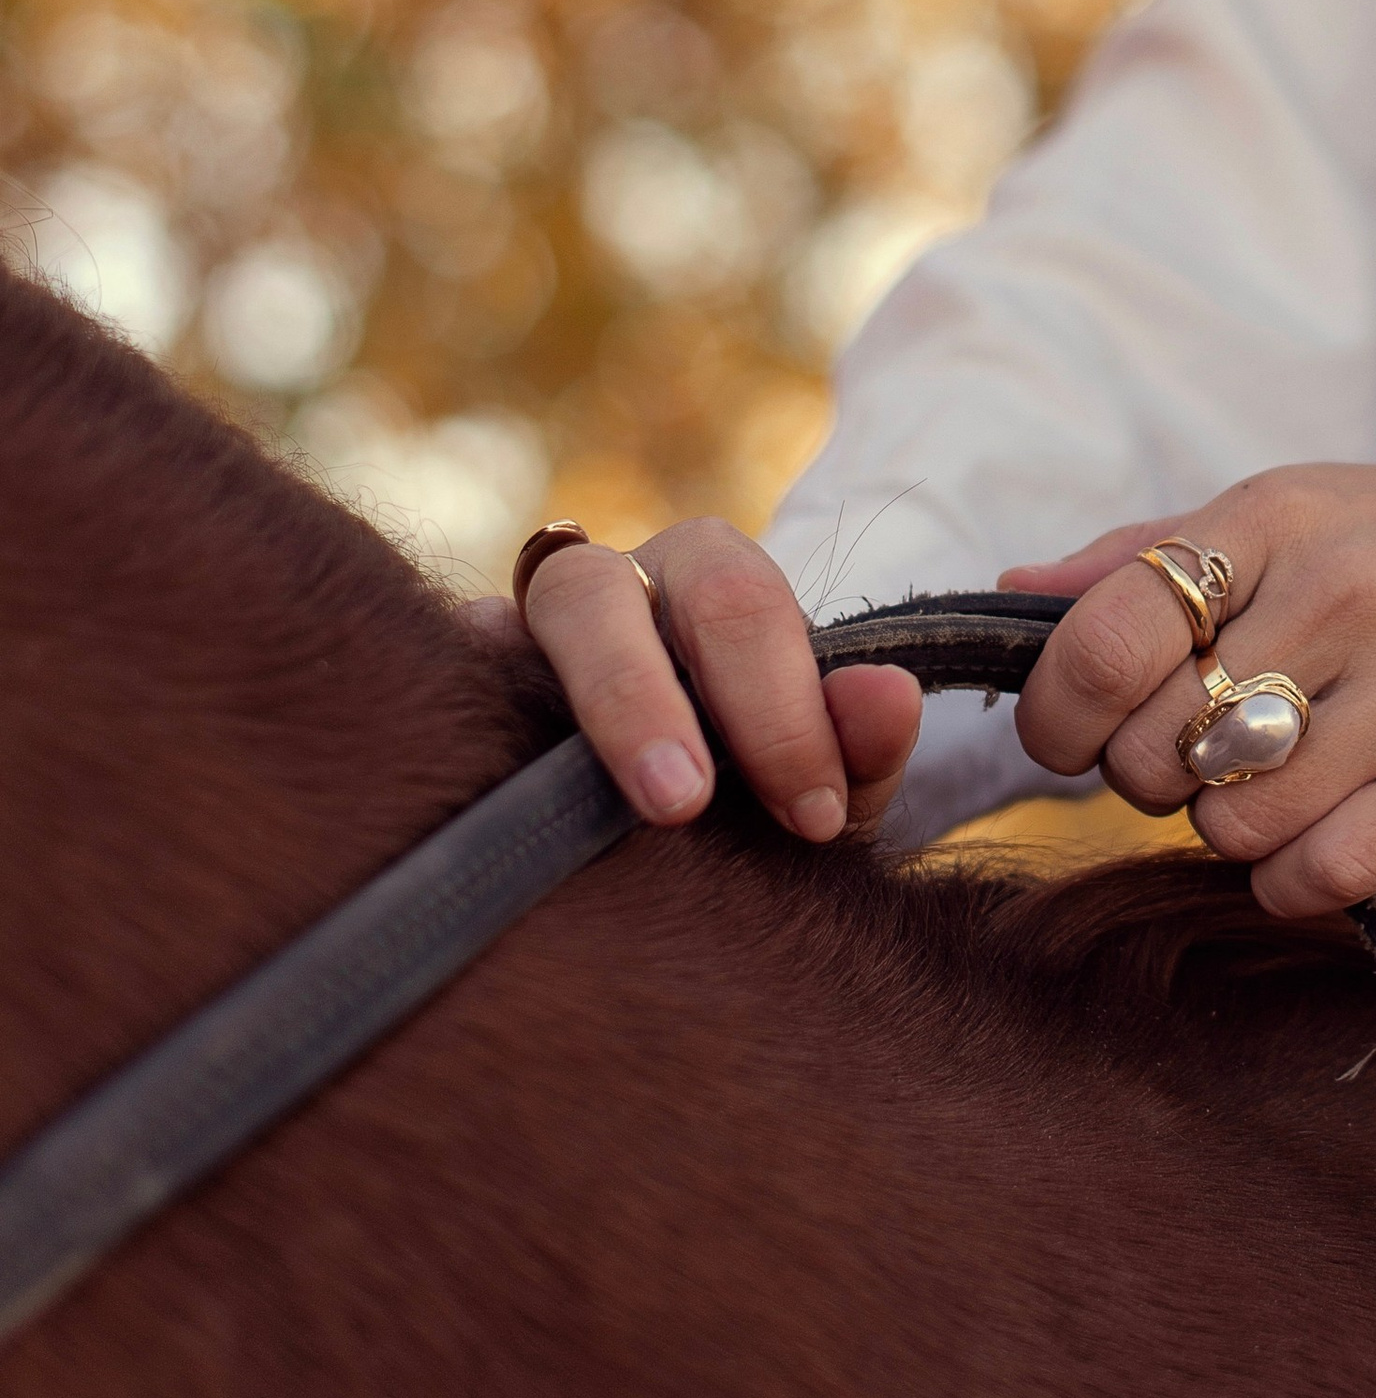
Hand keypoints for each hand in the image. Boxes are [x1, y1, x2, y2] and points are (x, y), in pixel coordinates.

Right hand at [472, 518, 921, 841]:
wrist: (675, 811)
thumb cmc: (757, 787)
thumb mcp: (823, 780)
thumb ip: (864, 743)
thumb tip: (887, 696)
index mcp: (717, 582)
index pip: (744, 610)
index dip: (781, 712)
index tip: (813, 816)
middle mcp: (620, 581)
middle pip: (622, 591)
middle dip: (656, 698)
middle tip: (688, 805)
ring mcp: (527, 621)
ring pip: (548, 602)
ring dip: (592, 697)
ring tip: (631, 800)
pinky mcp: (468, 670)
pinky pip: (465, 664)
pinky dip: (483, 701)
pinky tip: (492, 776)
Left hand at [1003, 426, 1375, 918]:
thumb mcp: (1309, 509)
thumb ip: (1157, 555)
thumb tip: (1013, 585)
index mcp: (1279, 515)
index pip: (1100, 635)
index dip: (1062, 714)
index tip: (1079, 738)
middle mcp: (1341, 588)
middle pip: (1154, 749)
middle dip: (1157, 782)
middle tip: (1211, 766)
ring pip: (1234, 825)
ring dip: (1238, 838)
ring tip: (1287, 800)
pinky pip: (1328, 872)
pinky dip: (1302, 884)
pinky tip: (1326, 853)